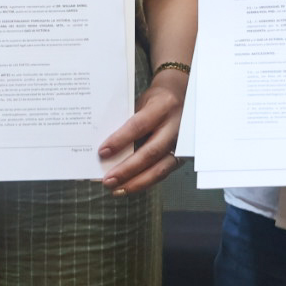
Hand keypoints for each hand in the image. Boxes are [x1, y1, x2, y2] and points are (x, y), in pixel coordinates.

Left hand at [98, 69, 186, 195]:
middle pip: (150, 152)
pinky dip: (145, 182)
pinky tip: (129, 186)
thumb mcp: (143, 102)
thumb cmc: (157, 100)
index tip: (102, 152)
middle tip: (108, 180)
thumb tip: (108, 147)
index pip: (139, 125)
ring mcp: (181, 144)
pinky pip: (163, 173)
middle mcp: (175, 126)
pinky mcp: (182, 156)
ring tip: (117, 189)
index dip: (120, 140)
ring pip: (160, 168)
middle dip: (127, 169)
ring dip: (136, 182)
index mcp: (163, 106)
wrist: (183, 97)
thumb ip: (129, 121)